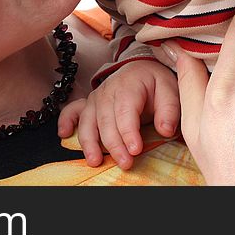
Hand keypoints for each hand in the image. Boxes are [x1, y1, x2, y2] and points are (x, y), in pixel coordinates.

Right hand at [57, 60, 178, 168]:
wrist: (141, 70)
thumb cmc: (155, 83)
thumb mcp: (170, 90)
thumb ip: (169, 110)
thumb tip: (165, 130)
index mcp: (129, 85)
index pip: (126, 110)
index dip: (129, 131)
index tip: (135, 150)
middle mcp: (107, 91)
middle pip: (106, 120)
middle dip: (113, 144)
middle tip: (125, 163)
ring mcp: (95, 98)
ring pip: (88, 120)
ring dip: (89, 142)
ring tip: (95, 161)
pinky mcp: (88, 105)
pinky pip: (72, 111)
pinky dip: (65, 122)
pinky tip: (64, 134)